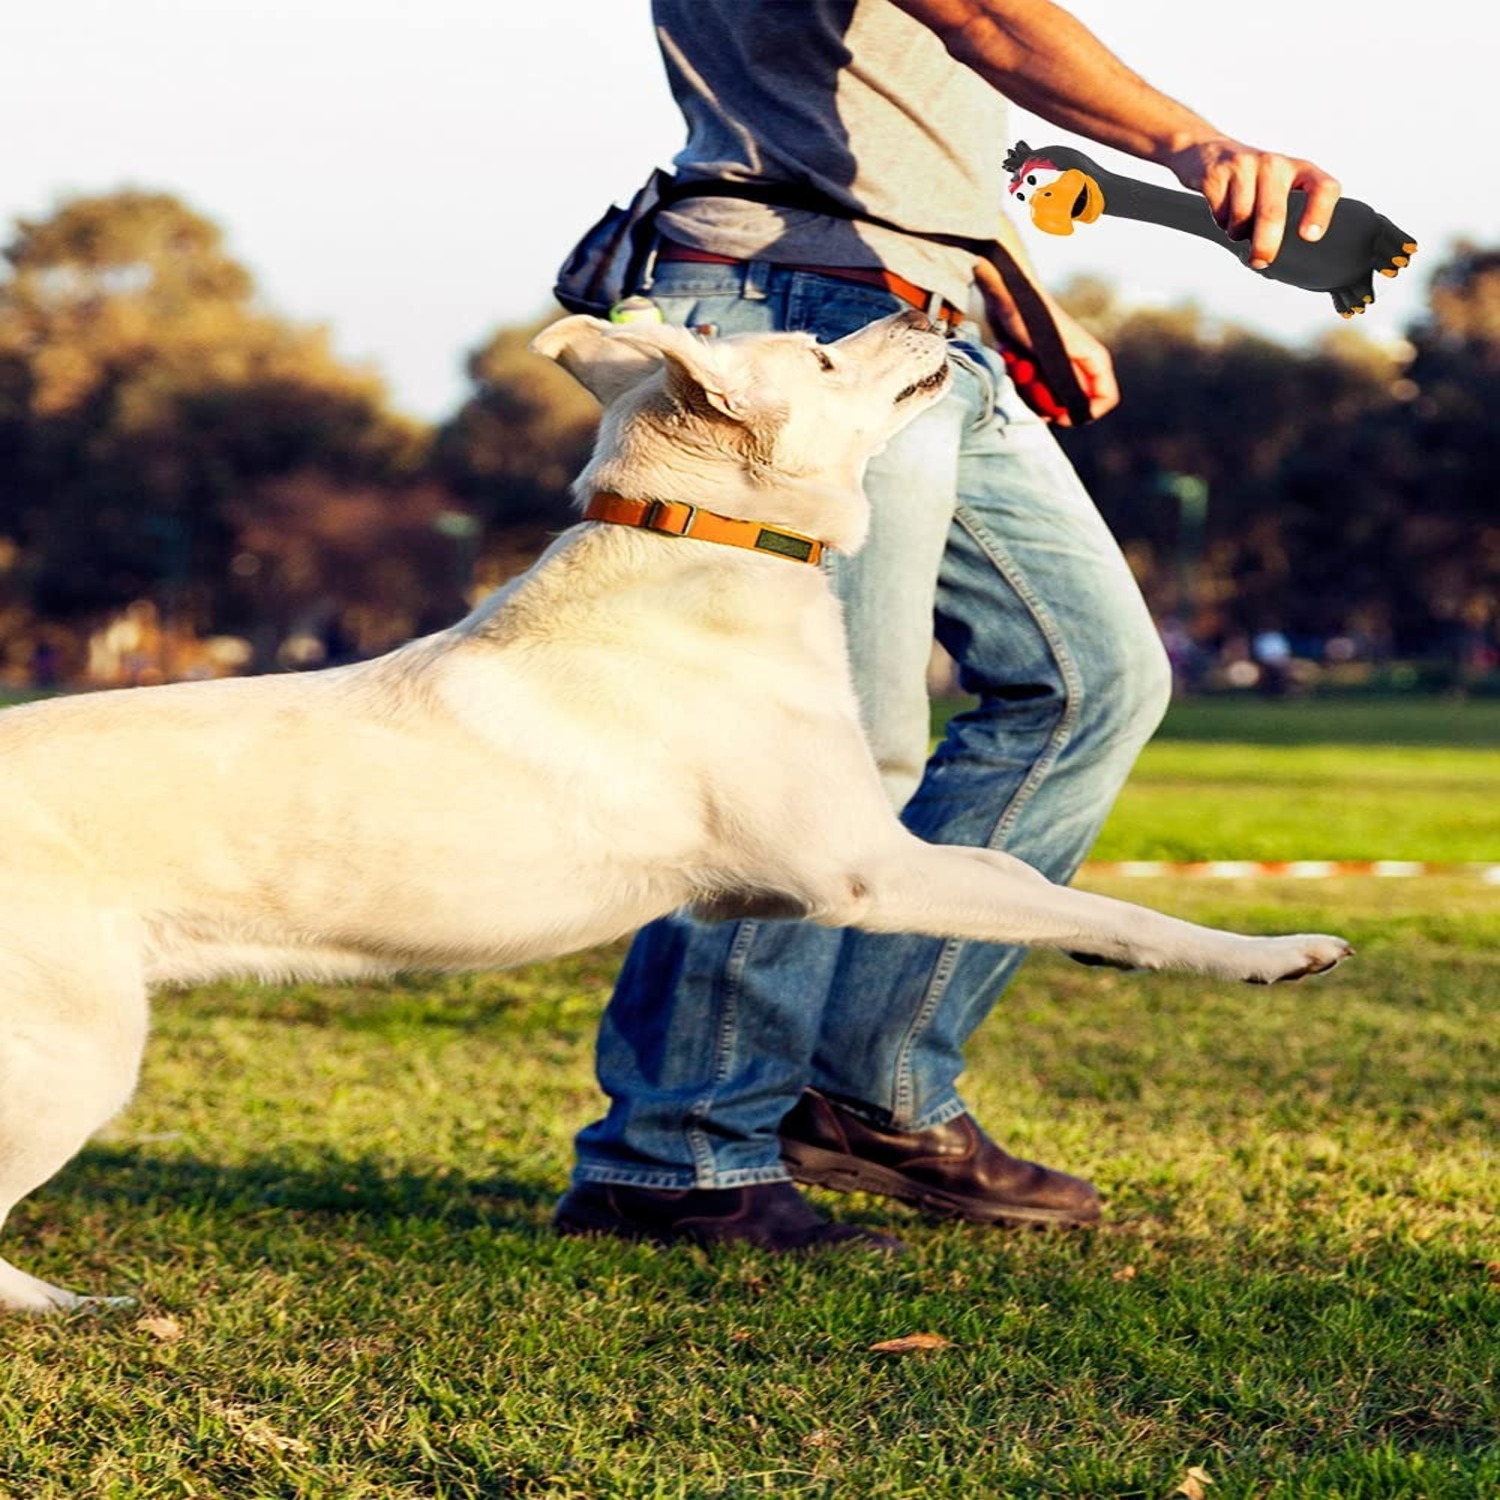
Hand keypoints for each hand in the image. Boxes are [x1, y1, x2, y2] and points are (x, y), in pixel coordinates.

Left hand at [977, 258, 1118, 424]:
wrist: (1008, 298)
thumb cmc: (1033, 321)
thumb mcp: (1053, 356)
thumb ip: (1070, 384)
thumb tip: (1080, 411)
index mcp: (1093, 360)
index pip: (1105, 399)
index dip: (1085, 414)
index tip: (1060, 417)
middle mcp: (1080, 365)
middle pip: (1074, 404)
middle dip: (1052, 408)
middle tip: (1033, 402)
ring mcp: (1059, 365)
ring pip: (1052, 399)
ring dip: (1033, 395)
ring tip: (1021, 375)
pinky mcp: (1040, 365)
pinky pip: (1035, 389)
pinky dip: (1023, 385)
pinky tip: (1014, 367)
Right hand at [1165, 137, 1340, 270]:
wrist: (1207, 151)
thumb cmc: (1251, 180)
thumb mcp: (1278, 187)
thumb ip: (1287, 213)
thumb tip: (1286, 260)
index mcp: (1298, 169)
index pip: (1322, 187)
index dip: (1320, 212)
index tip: (1309, 237)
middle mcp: (1275, 164)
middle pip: (1272, 213)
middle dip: (1265, 244)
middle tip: (1261, 261)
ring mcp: (1244, 166)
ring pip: (1242, 218)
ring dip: (1237, 232)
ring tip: (1238, 225)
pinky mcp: (1216, 174)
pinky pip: (1220, 213)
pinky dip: (1220, 222)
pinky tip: (1222, 211)